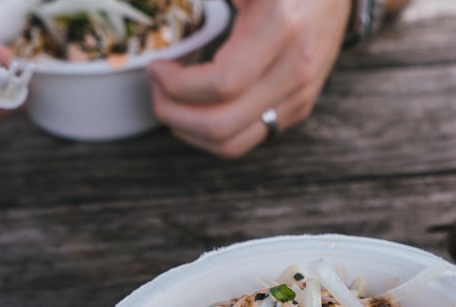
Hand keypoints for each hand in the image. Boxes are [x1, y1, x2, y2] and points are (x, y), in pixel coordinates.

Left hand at [147, 0, 351, 158]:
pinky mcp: (298, 108)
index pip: (221, 84)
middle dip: (175, 112)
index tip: (157, 66)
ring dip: (189, 130)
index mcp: (282, 28)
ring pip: (233, 143)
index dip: (177, 84)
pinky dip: (211, 133)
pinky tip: (196, 107)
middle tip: (156, 87)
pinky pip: (247, 139)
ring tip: (171, 101)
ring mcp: (299, 95)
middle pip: (222, 124)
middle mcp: (294, 70)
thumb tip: (160, 7)